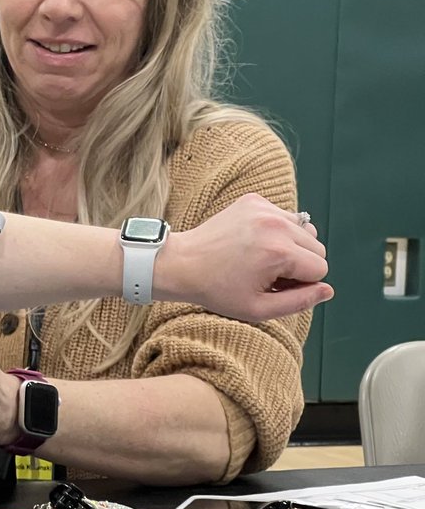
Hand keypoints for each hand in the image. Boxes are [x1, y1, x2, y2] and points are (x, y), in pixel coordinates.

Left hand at [159, 193, 332, 321]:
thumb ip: (300, 302)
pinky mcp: (253, 200)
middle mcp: (275, 224)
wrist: (181, 264)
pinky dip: (276, 230)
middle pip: (317, 247)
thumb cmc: (217, 290)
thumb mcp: (259, 309)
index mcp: (279, 251)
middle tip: (268, 274)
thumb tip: (328, 290)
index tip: (274, 286)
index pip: (321, 269)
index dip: (301, 284)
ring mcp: (263, 208)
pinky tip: (253, 242)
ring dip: (291, 246)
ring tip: (261, 258)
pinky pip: (284, 216)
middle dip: (299, 264)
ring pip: (304, 230)